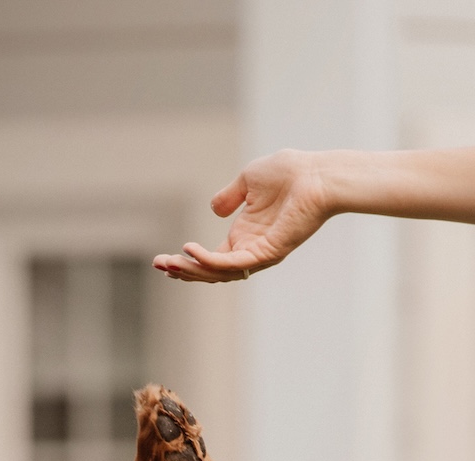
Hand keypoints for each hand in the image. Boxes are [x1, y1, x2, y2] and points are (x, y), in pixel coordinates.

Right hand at [153, 149, 332, 282]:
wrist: (316, 175)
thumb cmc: (289, 173)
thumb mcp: (249, 181)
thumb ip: (229, 197)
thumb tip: (214, 209)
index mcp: (244, 237)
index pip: (210, 259)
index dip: (186, 261)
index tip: (162, 259)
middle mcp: (250, 250)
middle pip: (210, 271)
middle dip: (182, 271)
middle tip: (158, 265)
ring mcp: (259, 255)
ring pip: (218, 273)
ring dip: (191, 270)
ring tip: (169, 264)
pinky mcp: (267, 253)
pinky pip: (232, 265)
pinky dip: (209, 261)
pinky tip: (190, 252)